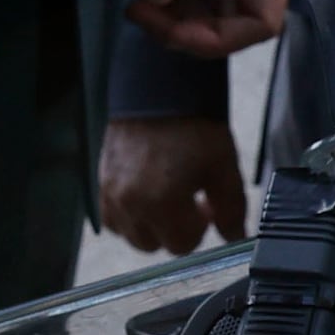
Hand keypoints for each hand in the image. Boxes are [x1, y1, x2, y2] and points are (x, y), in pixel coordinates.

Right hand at [97, 111, 246, 252]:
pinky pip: (111, 217)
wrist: (158, 88)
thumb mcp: (223, 166)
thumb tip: (236, 237)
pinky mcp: (99, 182)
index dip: (199, 229)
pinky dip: (128, 214)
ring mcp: (110, 194)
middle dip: (174, 230)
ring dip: (150, 224)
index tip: (205, 207)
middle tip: (187, 202)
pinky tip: (144, 194)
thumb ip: (231, 208)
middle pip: (154, 244)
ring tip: (165, 197)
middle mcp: (130, 204)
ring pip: (130, 233)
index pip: (181, 245)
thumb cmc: (192, 125)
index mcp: (161, 203)